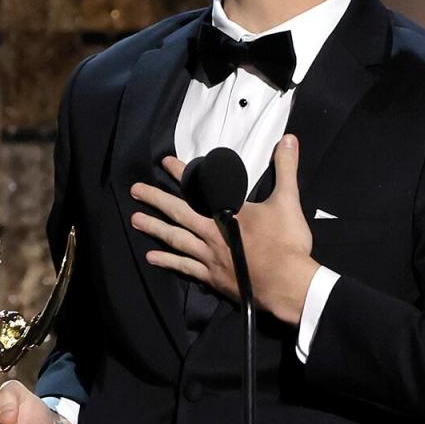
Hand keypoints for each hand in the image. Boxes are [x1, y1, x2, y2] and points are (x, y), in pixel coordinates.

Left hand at [130, 134, 319, 323]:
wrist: (286, 284)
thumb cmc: (285, 243)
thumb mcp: (288, 201)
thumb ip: (286, 168)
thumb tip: (289, 140)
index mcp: (227, 212)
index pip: (199, 187)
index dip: (181, 172)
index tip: (165, 162)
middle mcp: (211, 232)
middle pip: (177, 212)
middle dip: (155, 199)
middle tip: (135, 190)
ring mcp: (209, 256)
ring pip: (175, 238)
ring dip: (154, 228)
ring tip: (135, 220)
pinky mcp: (211, 276)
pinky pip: (184, 267)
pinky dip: (167, 261)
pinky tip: (152, 258)